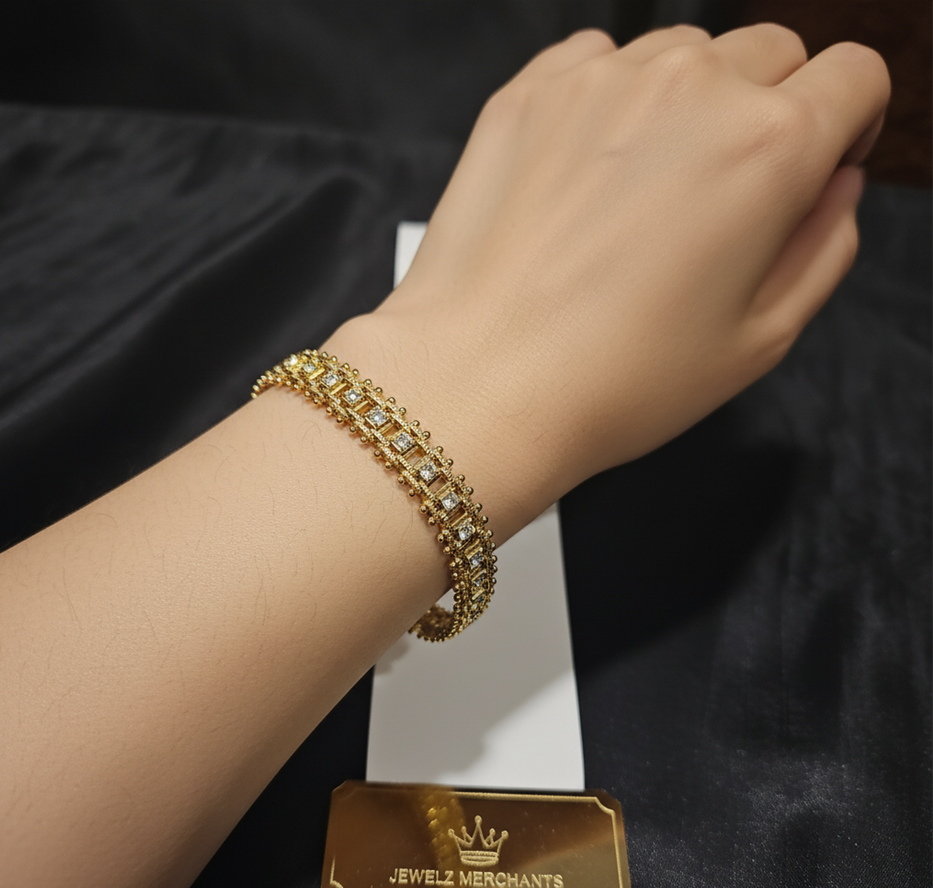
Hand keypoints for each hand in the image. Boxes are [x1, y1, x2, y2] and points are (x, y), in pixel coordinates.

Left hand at [330, 25, 888, 537]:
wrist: (479, 385)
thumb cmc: (613, 381)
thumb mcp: (760, 340)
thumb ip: (825, 246)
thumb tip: (834, 186)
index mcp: (770, 147)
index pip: (855, 76)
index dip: (849, 122)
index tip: (819, 159)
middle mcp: (691, 89)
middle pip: (771, 55)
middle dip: (772, 110)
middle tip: (726, 193)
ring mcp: (602, 81)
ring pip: (684, 53)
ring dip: (688, 103)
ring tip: (644, 194)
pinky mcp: (530, 93)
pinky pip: (599, 61)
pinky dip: (611, 100)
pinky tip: (589, 173)